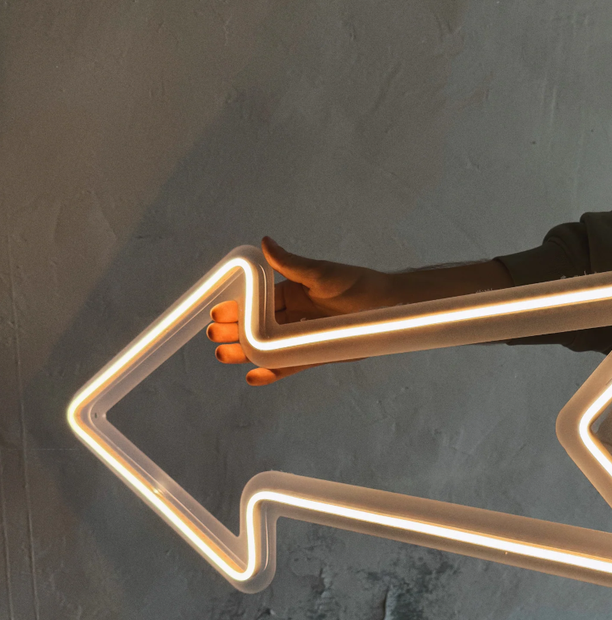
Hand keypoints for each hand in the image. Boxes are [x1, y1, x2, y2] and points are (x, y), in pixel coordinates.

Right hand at [206, 236, 399, 385]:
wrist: (389, 306)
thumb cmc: (357, 284)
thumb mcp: (320, 273)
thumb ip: (291, 264)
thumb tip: (265, 243)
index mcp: (292, 293)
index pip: (257, 303)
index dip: (237, 310)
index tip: (217, 314)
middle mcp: (295, 316)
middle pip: (258, 328)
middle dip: (235, 333)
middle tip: (214, 337)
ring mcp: (304, 337)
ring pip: (270, 348)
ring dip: (247, 352)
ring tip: (225, 355)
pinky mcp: (317, 355)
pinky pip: (291, 365)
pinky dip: (273, 371)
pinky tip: (254, 376)